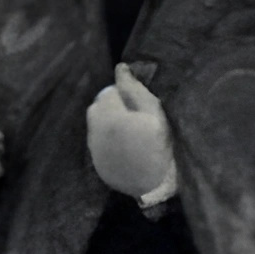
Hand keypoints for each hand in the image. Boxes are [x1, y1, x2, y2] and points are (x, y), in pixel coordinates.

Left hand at [85, 64, 176, 203]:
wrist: (155, 185)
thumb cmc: (160, 145)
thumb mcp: (155, 113)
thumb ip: (136, 90)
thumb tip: (121, 68)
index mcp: (108, 116)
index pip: (109, 93)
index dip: (126, 96)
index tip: (142, 106)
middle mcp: (95, 131)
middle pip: (99, 108)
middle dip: (115, 108)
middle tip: (139, 119)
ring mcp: (94, 149)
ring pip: (98, 126)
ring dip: (112, 125)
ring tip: (134, 134)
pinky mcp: (97, 164)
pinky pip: (99, 144)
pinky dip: (111, 142)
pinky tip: (128, 149)